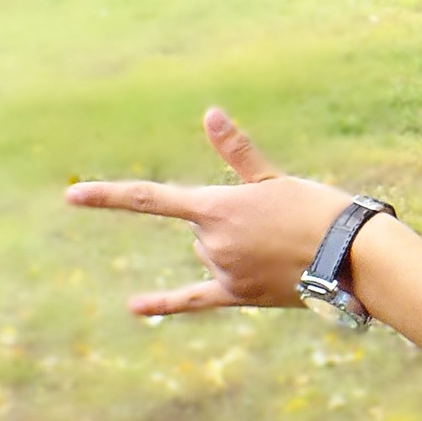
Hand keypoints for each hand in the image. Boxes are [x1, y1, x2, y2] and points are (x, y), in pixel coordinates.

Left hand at [65, 109, 351, 314]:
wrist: (350, 256)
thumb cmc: (316, 208)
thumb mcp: (274, 176)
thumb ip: (235, 151)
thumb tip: (209, 113)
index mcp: (216, 208)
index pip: (150, 199)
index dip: (108, 196)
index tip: (71, 195)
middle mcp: (212, 243)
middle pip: (201, 228)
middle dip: (230, 222)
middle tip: (277, 220)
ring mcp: (224, 271)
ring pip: (212, 254)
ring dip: (237, 246)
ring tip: (283, 243)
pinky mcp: (238, 294)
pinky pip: (193, 299)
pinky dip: (163, 302)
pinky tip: (135, 306)